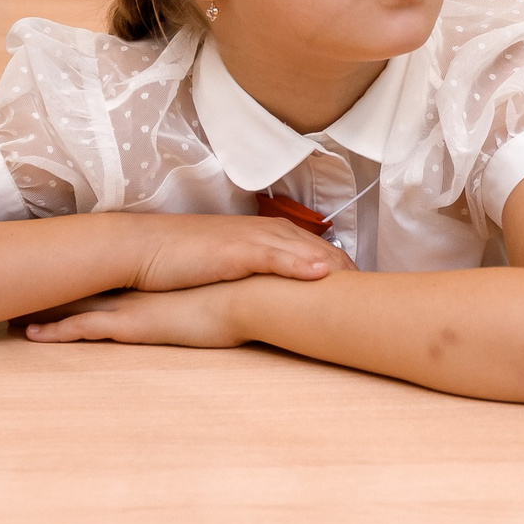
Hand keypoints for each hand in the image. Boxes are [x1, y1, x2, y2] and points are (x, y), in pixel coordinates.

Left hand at [24, 281, 254, 350]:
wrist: (254, 294)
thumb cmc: (253, 293)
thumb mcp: (235, 288)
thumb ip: (225, 288)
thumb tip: (235, 289)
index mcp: (160, 278)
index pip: (117, 270)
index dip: (90, 270)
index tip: (67, 270)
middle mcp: (140, 286)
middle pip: (87, 281)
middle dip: (55, 283)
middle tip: (23, 284)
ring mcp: (132, 305)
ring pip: (75, 303)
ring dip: (43, 309)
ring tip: (11, 313)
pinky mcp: (131, 326)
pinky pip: (83, 329)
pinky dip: (55, 332)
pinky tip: (30, 336)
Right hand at [127, 212, 353, 293]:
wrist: (144, 249)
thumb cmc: (182, 260)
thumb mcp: (227, 265)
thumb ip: (255, 271)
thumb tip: (275, 291)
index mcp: (264, 235)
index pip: (314, 250)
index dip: (339, 268)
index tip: (364, 288)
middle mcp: (264, 232)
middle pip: (318, 248)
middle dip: (348, 267)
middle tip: (378, 290)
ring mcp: (251, 240)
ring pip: (303, 250)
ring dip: (334, 265)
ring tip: (363, 284)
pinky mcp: (234, 251)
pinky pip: (274, 257)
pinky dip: (299, 264)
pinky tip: (321, 274)